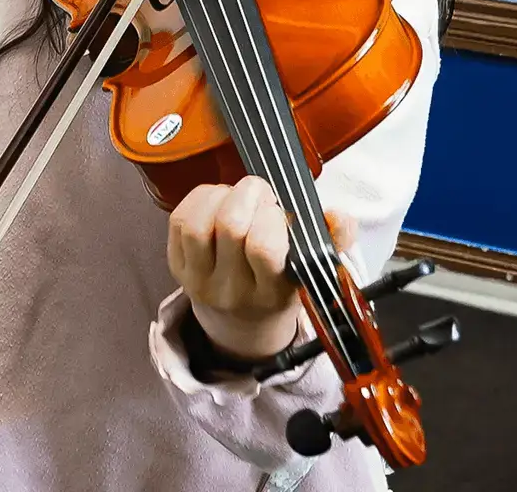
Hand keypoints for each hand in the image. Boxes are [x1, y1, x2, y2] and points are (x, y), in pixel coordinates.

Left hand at [166, 176, 356, 360]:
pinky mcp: (176, 266)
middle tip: (261, 194)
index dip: (272, 217)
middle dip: (248, 195)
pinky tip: (217, 200)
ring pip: (197, 223)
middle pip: (230, 226)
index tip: (280, 211)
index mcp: (271, 293)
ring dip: (220, 196)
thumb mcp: (314, 269)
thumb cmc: (283, 283)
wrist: (242, 322)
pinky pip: (178, 220)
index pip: (264, 248)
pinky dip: (199, 199)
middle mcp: (231, 290)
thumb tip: (340, 215)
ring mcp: (198, 280)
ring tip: (237, 196)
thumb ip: (334, 239)